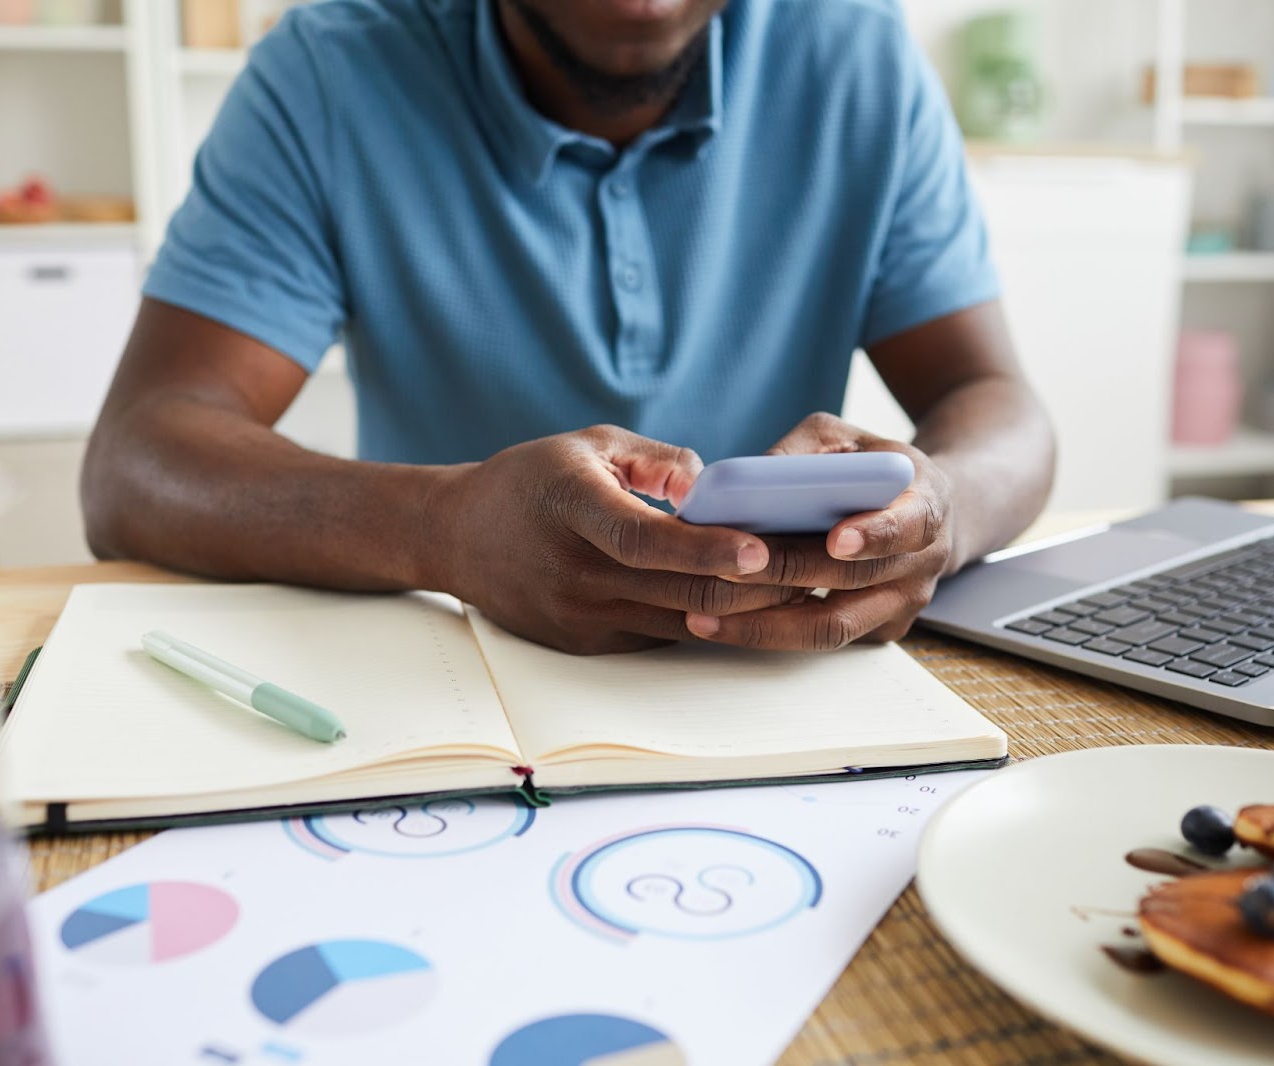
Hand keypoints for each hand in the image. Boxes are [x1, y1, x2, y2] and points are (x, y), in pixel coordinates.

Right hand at [432, 426, 801, 653]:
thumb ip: (657, 460)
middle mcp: (574, 571)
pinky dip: (710, 621)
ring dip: (747, 609)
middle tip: (817, 566)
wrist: (456, 537)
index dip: (708, 548)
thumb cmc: (532, 480)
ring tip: (804, 585)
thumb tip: (715, 489)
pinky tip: (752, 604)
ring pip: (682, 623)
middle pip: (680, 591)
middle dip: (758, 584)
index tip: (763, 547)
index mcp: (571, 507)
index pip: (646, 538)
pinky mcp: (586, 646)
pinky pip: (662, 635)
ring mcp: (579, 617)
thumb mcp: (589, 444)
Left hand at [684, 412, 956, 650]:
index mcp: (926, 503)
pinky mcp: (879, 630)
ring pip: (833, 628)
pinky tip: (721, 625)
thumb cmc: (873, 467)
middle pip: (854, 579)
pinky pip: (821, 639)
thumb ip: (804, 453)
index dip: (874, 534)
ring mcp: (902, 604)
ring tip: (705, 617)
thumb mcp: (845, 439)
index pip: (909, 524)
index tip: (835, 540)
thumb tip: (744, 481)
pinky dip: (770, 634)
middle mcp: (922, 561)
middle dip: (787, 575)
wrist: (921, 509)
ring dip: (765, 625)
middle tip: (727, 569)